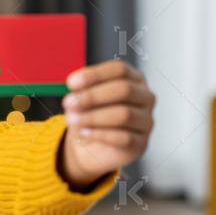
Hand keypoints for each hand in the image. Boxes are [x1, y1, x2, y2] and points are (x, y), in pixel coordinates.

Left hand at [57, 60, 155, 190]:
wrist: (92, 145)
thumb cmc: (90, 113)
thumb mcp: (82, 98)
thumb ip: (81, 91)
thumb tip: (76, 92)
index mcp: (133, 79)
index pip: (119, 69)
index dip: (94, 75)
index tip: (71, 83)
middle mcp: (145, 97)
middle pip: (124, 89)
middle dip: (93, 96)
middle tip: (69, 103)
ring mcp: (146, 121)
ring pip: (124, 114)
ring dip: (93, 117)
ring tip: (73, 120)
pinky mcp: (141, 143)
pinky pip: (124, 138)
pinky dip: (100, 134)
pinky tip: (84, 132)